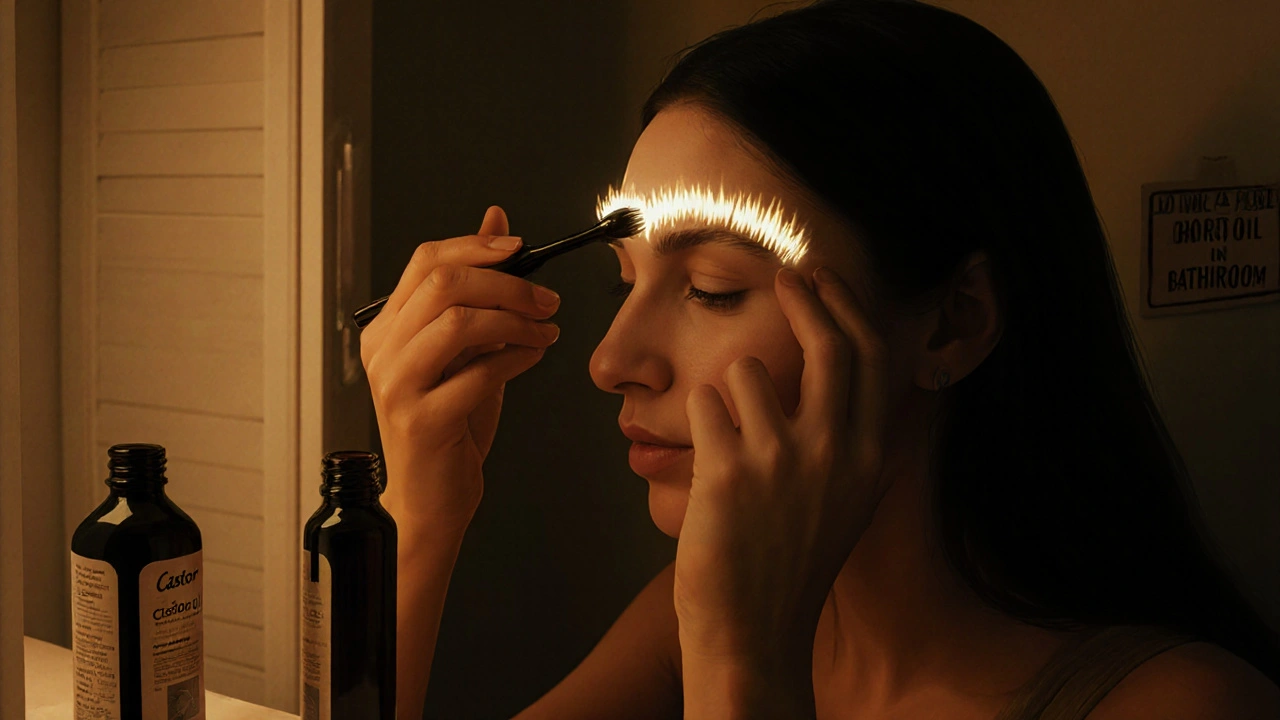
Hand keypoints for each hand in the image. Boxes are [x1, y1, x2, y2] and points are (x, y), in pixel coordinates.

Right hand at [360, 206, 561, 537]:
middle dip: (507, 283)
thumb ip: (478, 292)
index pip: (425, 261)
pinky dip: (515, 359)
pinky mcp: (421, 421)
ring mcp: (397, 386)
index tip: (521, 248)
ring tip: (546, 332)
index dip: (477, 246)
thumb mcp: (466, 351)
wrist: (431, 500)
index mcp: (386, 329)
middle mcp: (382, 352)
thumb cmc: (450, 426)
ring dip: (515, 320)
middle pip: (442, 283)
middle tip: (547, 300)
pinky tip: (532, 359)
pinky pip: (478, 373)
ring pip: (457, 322)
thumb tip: (496, 221)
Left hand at [674, 265, 892, 671]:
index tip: (821, 279)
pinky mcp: (729, 469)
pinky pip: (704, 403)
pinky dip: (698, 421)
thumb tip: (844, 367)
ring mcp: (784, 458)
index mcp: (871, 455)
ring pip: (747, 371)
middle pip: (827, 341)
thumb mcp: (847, 497)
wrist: (753, 628)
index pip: (870, 354)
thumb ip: (853, 436)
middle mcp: (838, 450)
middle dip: (802, 296)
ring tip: (729, 443)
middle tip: (783, 278)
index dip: (844, 305)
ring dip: (729, 392)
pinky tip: (708, 464)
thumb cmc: (791, 561)